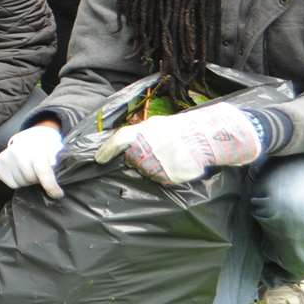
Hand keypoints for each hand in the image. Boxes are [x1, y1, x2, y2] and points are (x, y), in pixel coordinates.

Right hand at [0, 122, 66, 198]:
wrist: (29, 136)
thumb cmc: (45, 147)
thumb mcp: (56, 151)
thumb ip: (57, 165)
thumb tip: (57, 184)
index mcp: (35, 148)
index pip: (43, 172)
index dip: (51, 187)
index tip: (58, 194)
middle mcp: (18, 152)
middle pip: (30, 180)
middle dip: (38, 180)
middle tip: (40, 173)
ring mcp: (5, 157)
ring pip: (20, 183)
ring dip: (27, 181)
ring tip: (29, 170)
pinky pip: (10, 183)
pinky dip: (16, 181)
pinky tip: (20, 172)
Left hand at [95, 101, 260, 184]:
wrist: (204, 139)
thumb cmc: (178, 129)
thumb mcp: (155, 125)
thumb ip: (138, 134)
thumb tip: (121, 144)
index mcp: (141, 133)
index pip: (117, 141)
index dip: (106, 150)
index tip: (99, 159)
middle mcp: (145, 150)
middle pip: (131, 161)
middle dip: (137, 159)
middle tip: (153, 151)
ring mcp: (156, 165)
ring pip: (145, 171)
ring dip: (151, 167)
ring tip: (167, 156)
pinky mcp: (167, 177)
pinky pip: (159, 179)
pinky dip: (163, 174)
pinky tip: (173, 163)